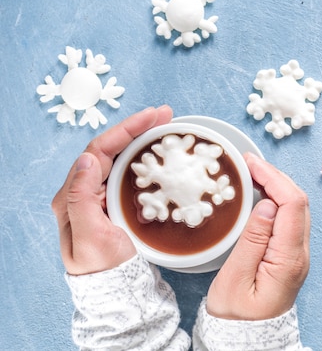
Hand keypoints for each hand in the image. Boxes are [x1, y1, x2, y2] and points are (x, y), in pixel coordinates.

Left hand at [52, 106, 172, 274]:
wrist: (115, 289)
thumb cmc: (104, 267)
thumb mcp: (91, 237)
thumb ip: (82, 198)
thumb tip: (88, 158)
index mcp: (74, 194)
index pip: (99, 150)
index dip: (125, 130)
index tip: (151, 117)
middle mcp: (85, 189)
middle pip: (110, 147)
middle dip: (137, 127)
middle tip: (165, 114)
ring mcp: (100, 194)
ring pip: (120, 156)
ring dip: (141, 137)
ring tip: (165, 124)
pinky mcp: (114, 200)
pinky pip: (129, 170)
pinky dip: (144, 155)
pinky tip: (159, 150)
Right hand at [207, 153, 310, 319]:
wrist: (247, 339)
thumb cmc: (236, 316)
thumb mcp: (235, 280)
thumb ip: (253, 241)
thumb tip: (267, 204)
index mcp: (289, 259)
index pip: (292, 205)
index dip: (274, 178)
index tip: (251, 164)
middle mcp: (300, 254)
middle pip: (299, 202)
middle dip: (276, 176)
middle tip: (248, 163)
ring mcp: (298, 254)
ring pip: (296, 208)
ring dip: (277, 186)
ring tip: (252, 173)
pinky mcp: (290, 255)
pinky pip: (290, 219)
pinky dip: (277, 200)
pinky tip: (260, 194)